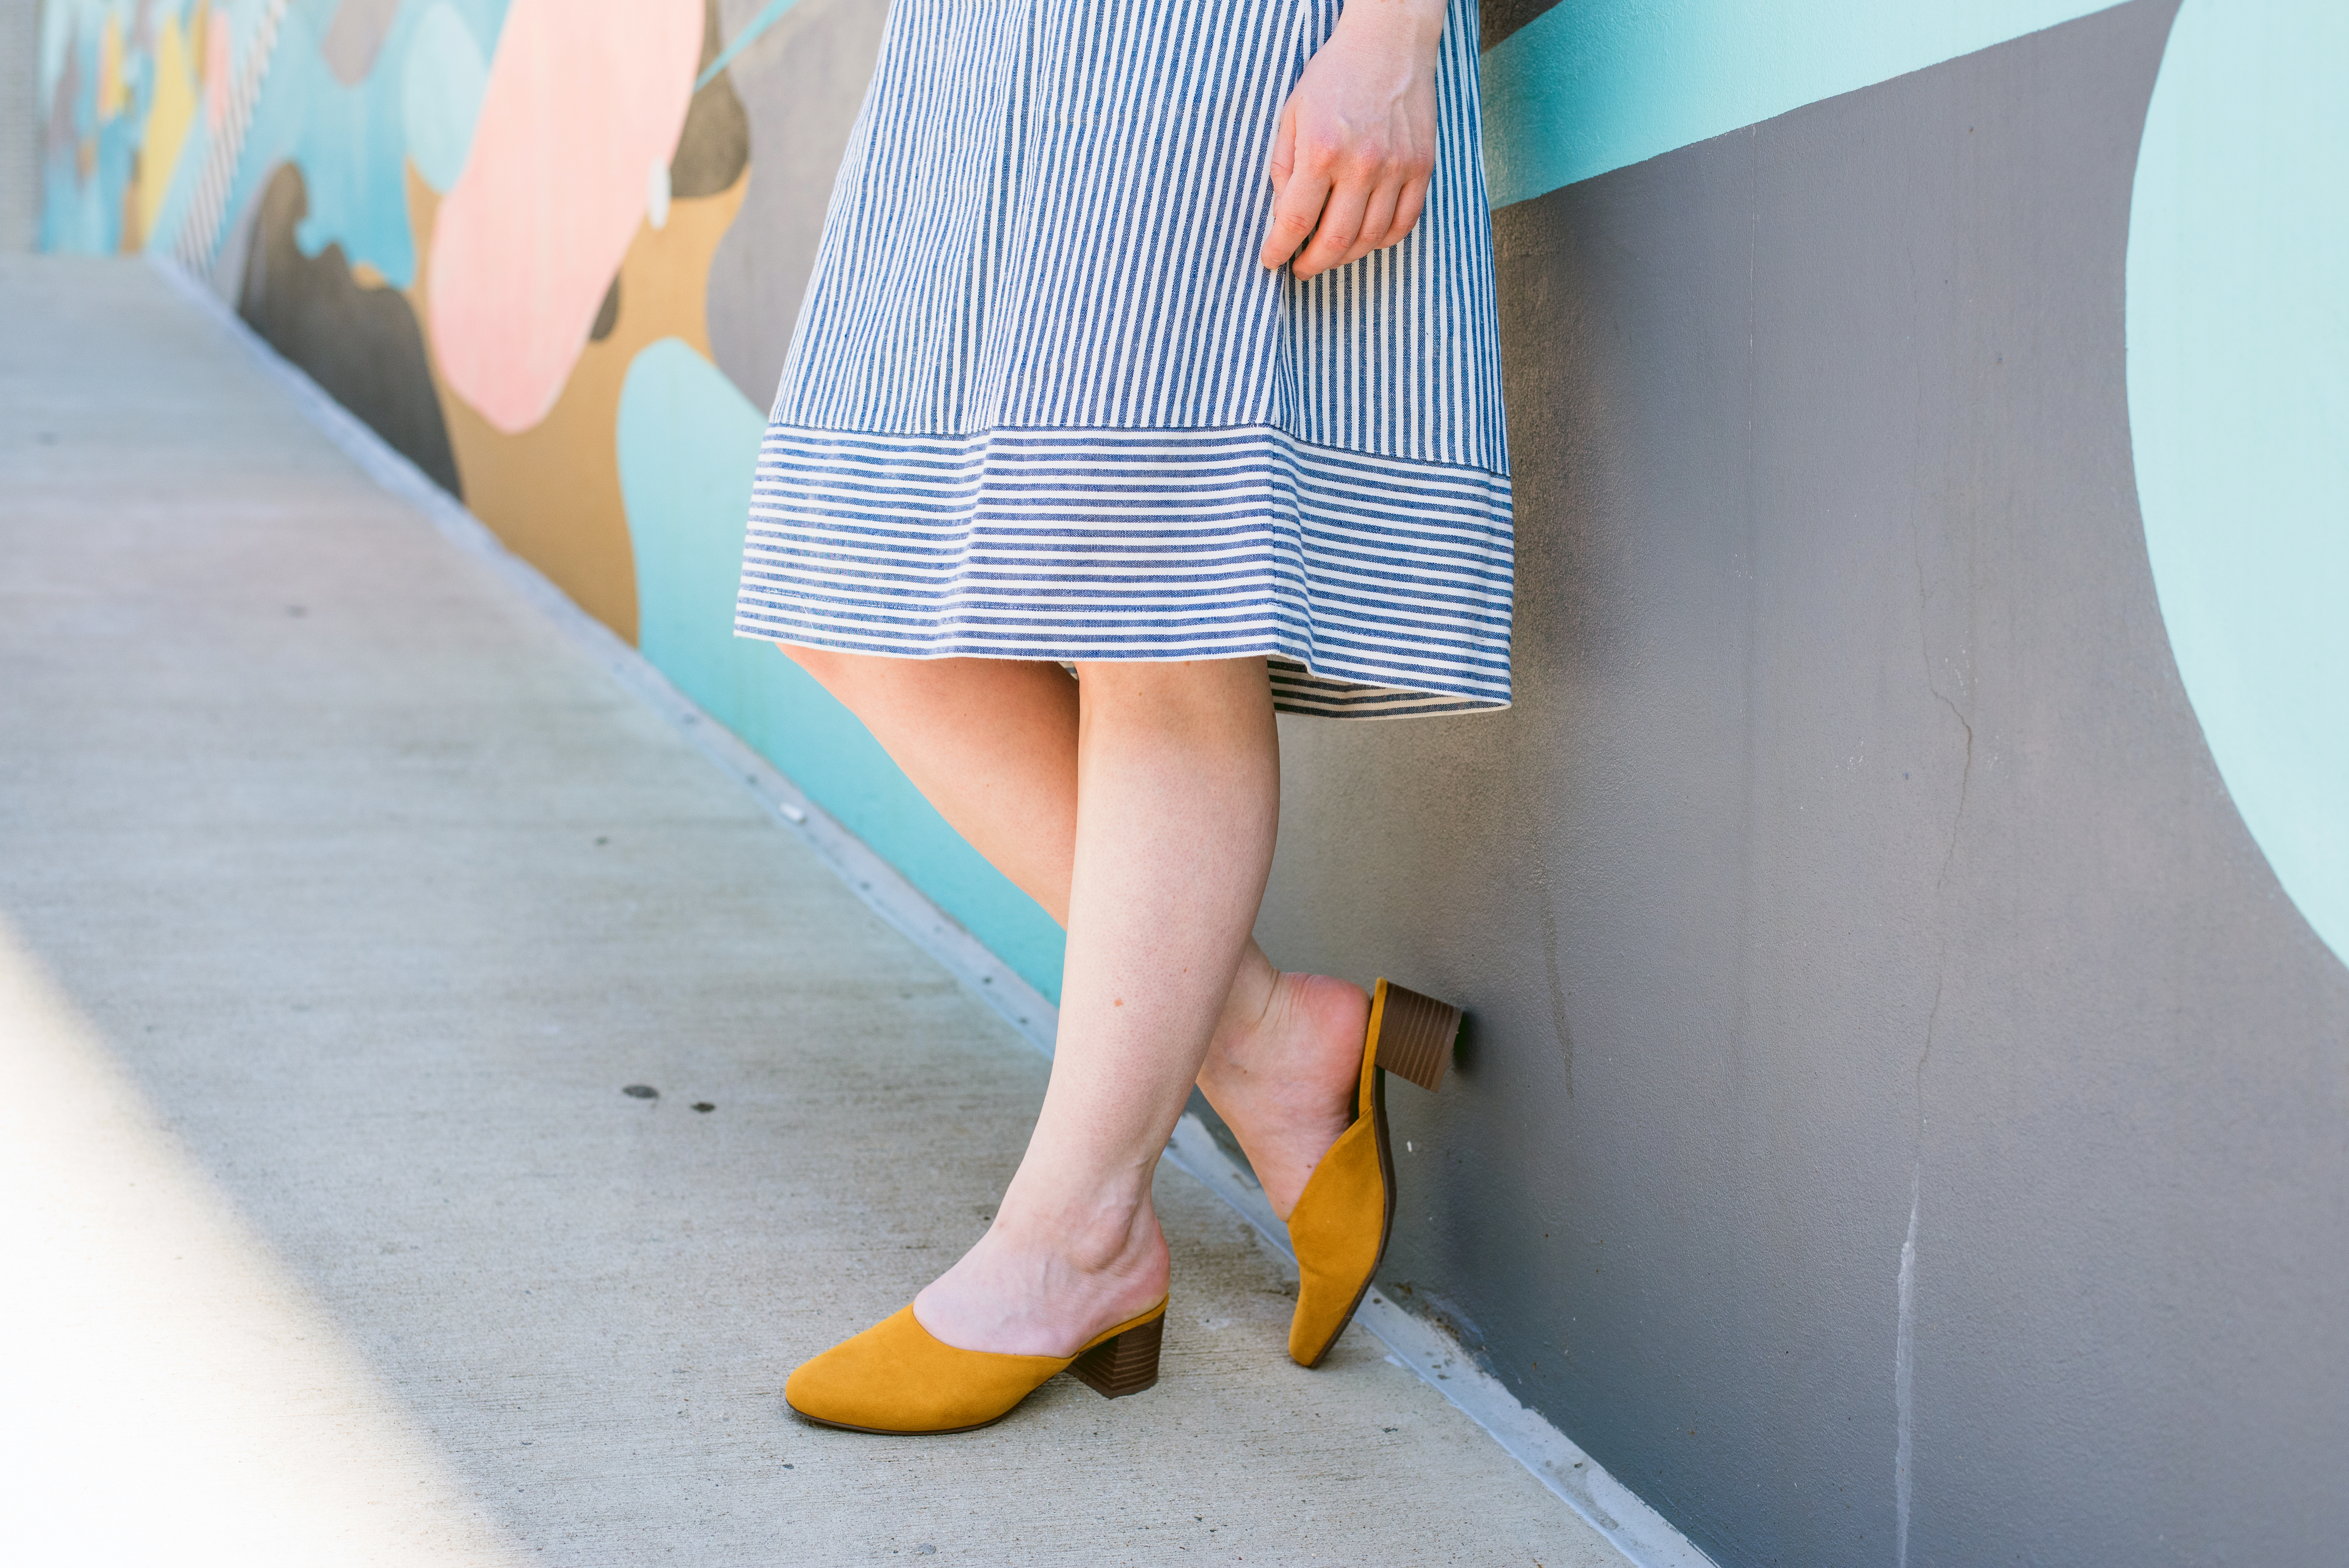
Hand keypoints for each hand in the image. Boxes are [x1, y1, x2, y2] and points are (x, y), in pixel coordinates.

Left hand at [1259, 0, 1447, 279]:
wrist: (1389, 43)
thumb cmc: (1334, 75)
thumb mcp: (1292, 114)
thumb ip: (1283, 166)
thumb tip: (1283, 215)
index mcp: (1322, 150)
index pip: (1295, 221)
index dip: (1279, 250)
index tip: (1271, 261)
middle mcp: (1362, 164)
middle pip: (1335, 240)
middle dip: (1312, 264)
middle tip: (1301, 268)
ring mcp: (1397, 168)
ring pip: (1371, 238)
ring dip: (1346, 256)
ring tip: (1330, 254)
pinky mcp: (1422, 167)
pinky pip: (1405, 223)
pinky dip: (1383, 241)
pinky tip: (1365, 239)